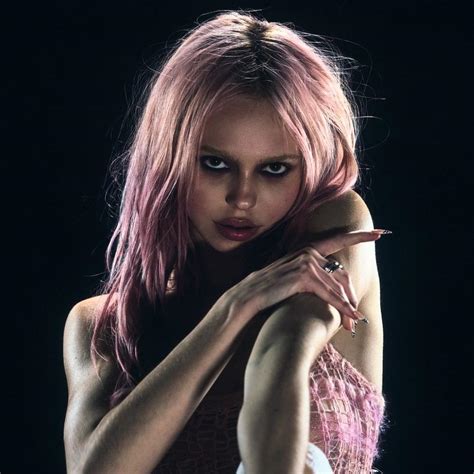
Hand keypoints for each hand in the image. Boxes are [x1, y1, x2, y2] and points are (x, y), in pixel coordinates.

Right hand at [225, 230, 383, 332]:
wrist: (247, 298)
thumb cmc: (270, 291)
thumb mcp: (293, 278)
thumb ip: (312, 274)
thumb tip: (336, 283)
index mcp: (306, 249)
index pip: (338, 239)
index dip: (361, 236)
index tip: (381, 233)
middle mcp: (308, 252)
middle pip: (341, 274)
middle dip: (352, 297)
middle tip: (357, 317)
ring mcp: (305, 262)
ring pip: (337, 286)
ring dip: (347, 307)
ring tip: (352, 324)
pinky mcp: (302, 276)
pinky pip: (329, 293)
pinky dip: (341, 307)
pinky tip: (349, 317)